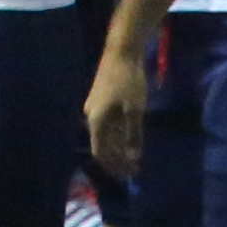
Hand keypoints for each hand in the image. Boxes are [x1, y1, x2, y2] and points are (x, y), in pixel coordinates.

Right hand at [81, 43, 151, 185]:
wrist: (121, 51)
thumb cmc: (128, 81)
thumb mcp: (134, 110)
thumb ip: (133, 135)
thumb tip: (133, 157)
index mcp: (97, 120)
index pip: (100, 152)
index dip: (113, 166)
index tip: (127, 175)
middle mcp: (91, 116)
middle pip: (102, 145)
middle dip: (116, 159)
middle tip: (133, 170)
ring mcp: (94, 107)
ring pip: (105, 134)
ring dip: (118, 147)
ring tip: (133, 157)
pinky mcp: (101, 99)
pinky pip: (107, 124)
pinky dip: (118, 134)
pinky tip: (129, 137)